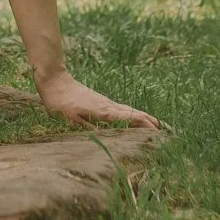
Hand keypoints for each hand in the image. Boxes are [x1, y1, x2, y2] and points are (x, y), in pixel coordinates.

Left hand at [36, 73, 162, 129]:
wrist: (55, 81)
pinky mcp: (100, 101)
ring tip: (155, 125)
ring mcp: (105, 102)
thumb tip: (104, 138)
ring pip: (129, 110)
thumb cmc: (60, 102)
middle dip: (149, 121)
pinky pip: (121, 109)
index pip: (129, 118)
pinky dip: (132, 114)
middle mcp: (108, 105)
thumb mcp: (70, 119)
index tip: (158, 132)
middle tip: (164, 132)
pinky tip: (133, 118)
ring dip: (143, 117)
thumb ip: (87, 129)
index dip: (144, 125)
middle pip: (134, 113)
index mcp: (103, 111)